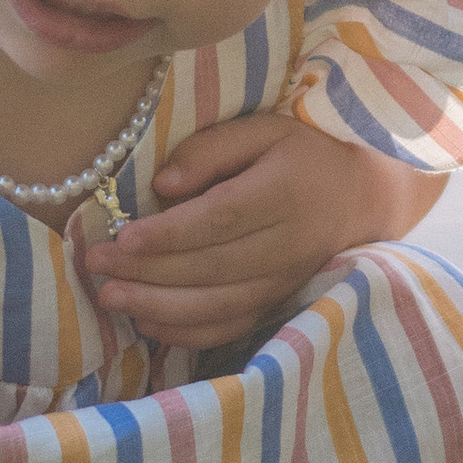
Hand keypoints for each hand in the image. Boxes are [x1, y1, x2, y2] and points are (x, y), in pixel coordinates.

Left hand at [93, 111, 447, 349]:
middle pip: (211, 267)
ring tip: (110, 298)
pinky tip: (147, 324)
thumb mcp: (265, 130)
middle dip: (148, 272)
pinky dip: (187, 332)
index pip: (219, 220)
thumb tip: (164, 185)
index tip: (122, 238)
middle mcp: (288, 244)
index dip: (169, 234)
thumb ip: (213, 150)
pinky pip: (230, 327)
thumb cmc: (303, 154)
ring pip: (217, 305)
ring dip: (158, 307)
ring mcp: (285, 281)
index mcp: (285, 193)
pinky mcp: (278, 303)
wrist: (365, 197)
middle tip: (97, 267)